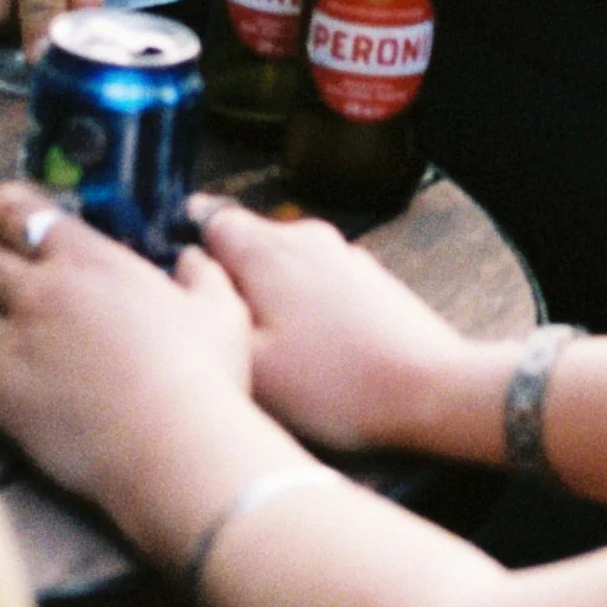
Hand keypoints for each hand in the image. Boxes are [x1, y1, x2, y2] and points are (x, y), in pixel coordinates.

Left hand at [0, 185, 259, 560]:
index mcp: (85, 259)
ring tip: (21, 332)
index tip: (5, 212)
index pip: (16, 210)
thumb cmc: (200, 373)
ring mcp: (14, 348)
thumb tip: (192, 258)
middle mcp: (38, 294)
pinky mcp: (2, 400)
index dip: (3, 206)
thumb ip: (201, 271)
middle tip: (22, 279)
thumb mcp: (218, 307)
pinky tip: (21, 375)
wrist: (170, 452)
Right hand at [188, 200, 475, 454]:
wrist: (428, 386)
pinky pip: (316, 282)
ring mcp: (343, 254)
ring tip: (264, 349)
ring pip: (283, 265)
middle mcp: (306, 236)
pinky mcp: (369, 279)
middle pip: (248, 242)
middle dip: (228, 279)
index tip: (178, 282)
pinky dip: (302, 306)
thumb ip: (210, 307)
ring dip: (267, 296)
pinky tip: (308, 352)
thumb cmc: (332, 382)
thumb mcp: (251, 359)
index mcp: (269, 248)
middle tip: (218, 331)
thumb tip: (186, 270)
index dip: (188, 246)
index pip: (211, 219)